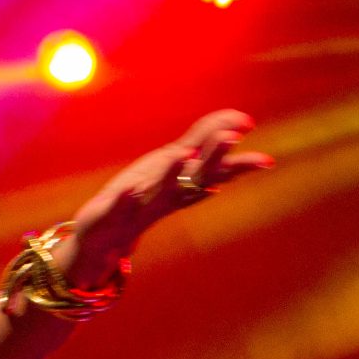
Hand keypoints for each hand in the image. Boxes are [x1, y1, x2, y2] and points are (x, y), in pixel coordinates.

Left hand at [66, 109, 273, 283]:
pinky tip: (129, 190)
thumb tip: (237, 122)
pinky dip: (125, 200)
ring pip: (161, 191)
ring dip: (171, 173)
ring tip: (182, 155)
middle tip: (229, 136)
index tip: (253, 135)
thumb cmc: (144, 194)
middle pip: (195, 176)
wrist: (105, 236)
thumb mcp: (174, 164)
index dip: (233, 154)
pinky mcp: (111, 215)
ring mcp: (141, 206)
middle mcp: (169, 195)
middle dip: (212, 156)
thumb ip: (202, 142)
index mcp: (184, 182)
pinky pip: (119, 208)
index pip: (213, 166)